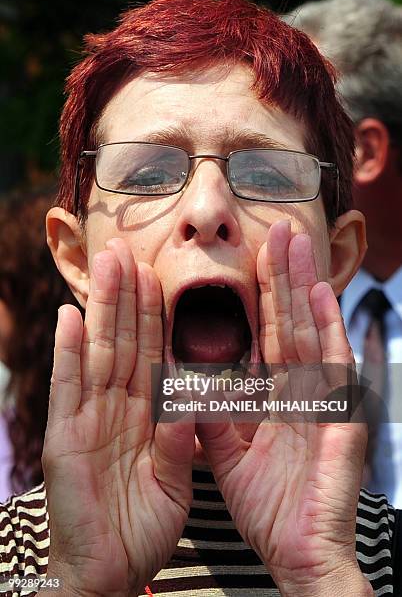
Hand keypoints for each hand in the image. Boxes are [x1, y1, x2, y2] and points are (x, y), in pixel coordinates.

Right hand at [42, 238, 194, 595]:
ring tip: (106, 266)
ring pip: (98, 353)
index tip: (159, 276)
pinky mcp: (65, 440)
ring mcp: (87, 420)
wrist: (106, 576)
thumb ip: (179, 436)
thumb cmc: (139, 528)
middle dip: (127, 296)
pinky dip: (67, 354)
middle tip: (128, 251)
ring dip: (102, 309)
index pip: (152, 354)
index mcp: (144, 417)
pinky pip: (68, 390)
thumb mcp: (173, 479)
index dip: (155, 315)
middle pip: (123, 342)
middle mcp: (114, 409)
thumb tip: (191, 395)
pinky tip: (70, 317)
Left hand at [197, 220, 371, 594]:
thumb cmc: (268, 508)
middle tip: (276, 230)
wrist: (298, 554)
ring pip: (310, 332)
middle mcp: (301, 390)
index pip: (265, 337)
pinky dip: (328, 329)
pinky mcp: (341, 417)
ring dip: (302, 287)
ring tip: (294, 244)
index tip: (248, 261)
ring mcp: (324, 400)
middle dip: (281, 277)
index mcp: (275, 398)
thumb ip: (211, 417)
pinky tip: (321, 293)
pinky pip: (334, 367)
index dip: (258, 299)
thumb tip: (189, 382)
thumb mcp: (228, 455)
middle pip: (288, 323)